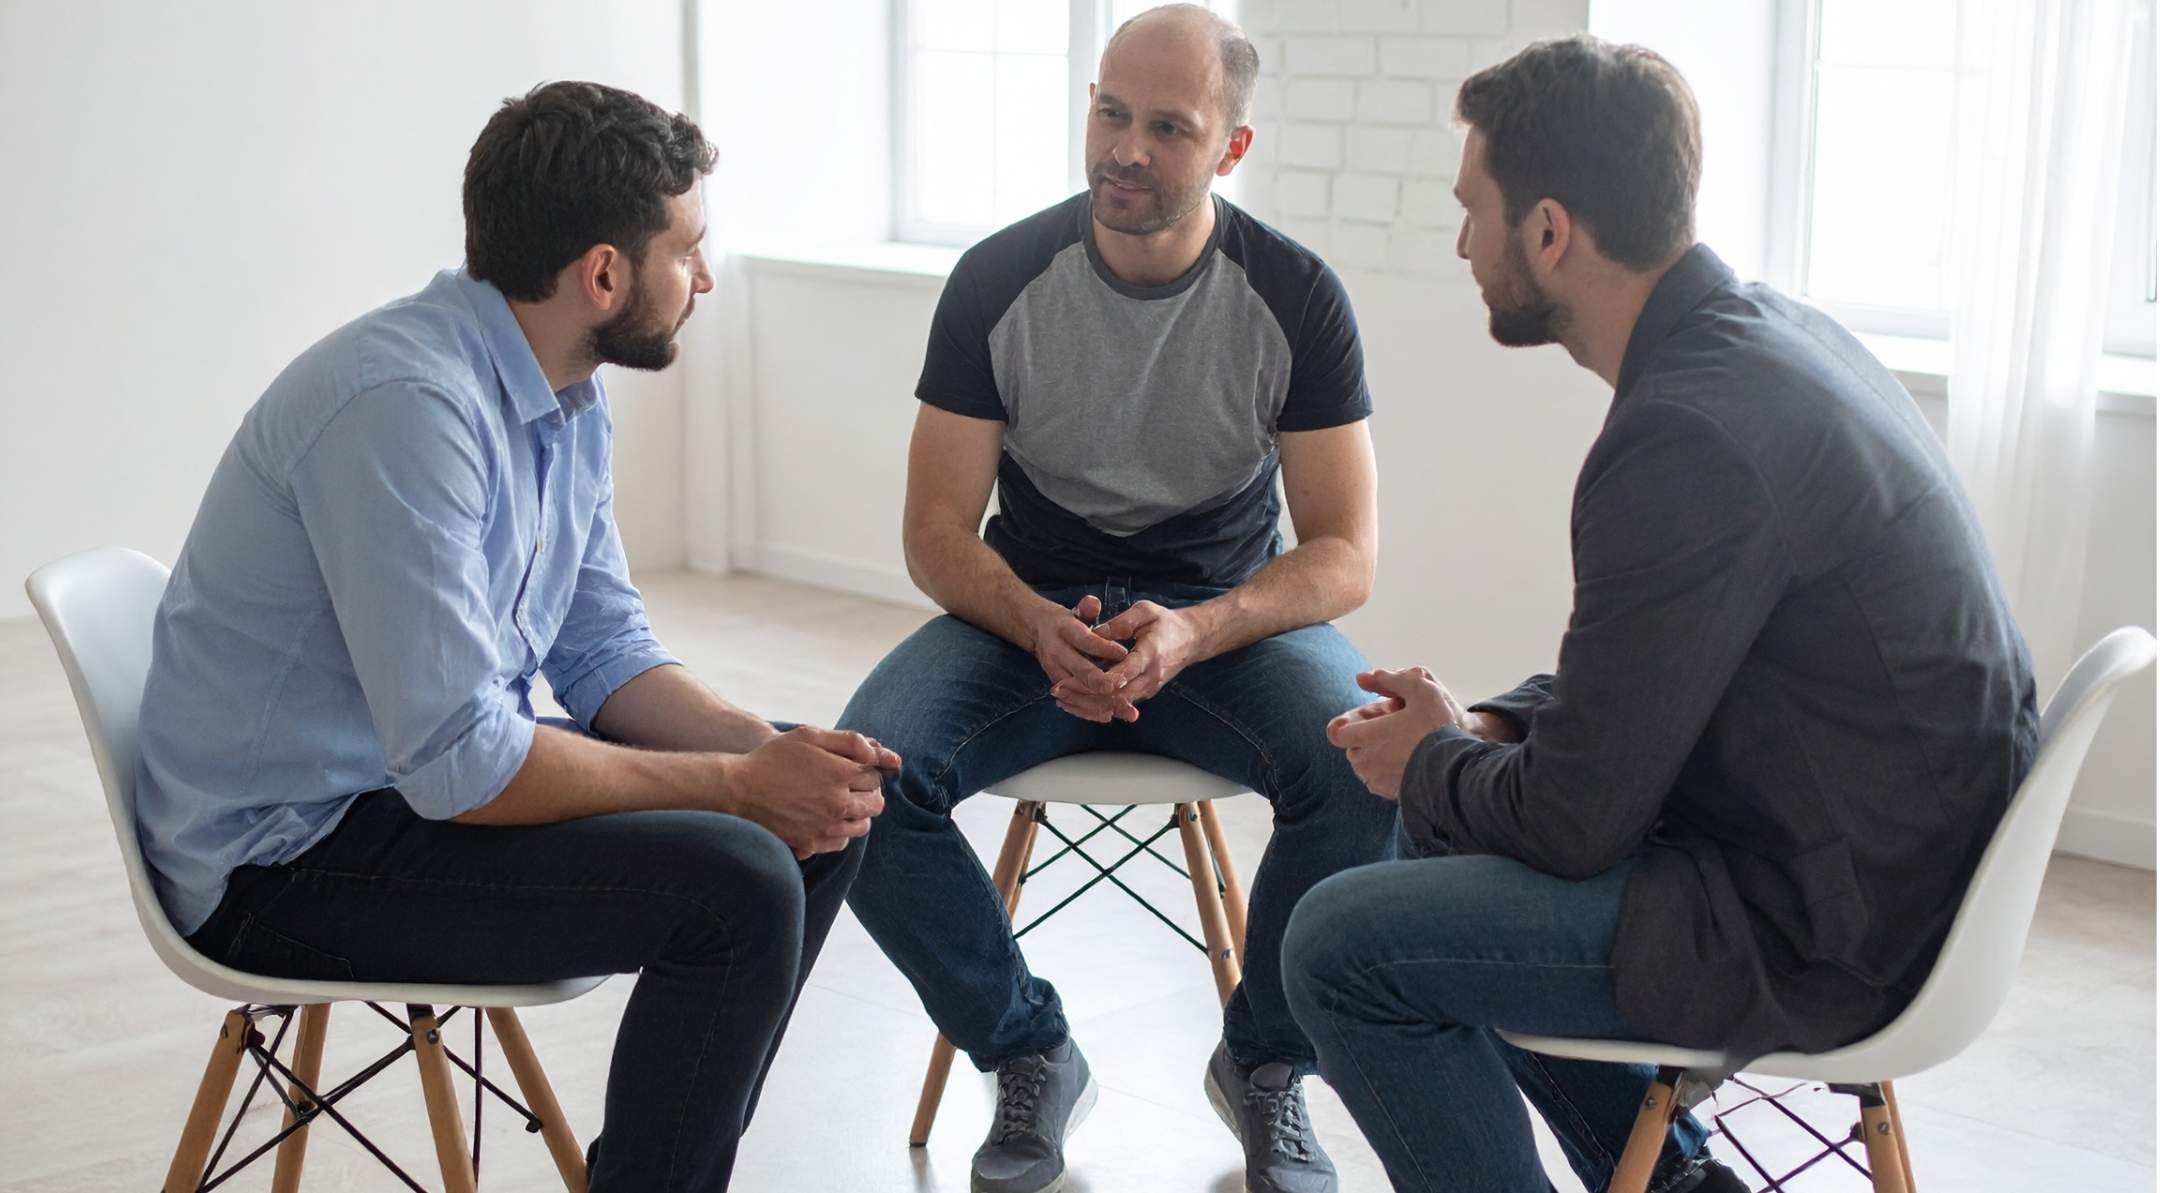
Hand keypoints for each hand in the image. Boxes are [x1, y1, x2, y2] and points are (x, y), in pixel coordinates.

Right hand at [720, 726, 899, 857]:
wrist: (739, 789)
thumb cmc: (773, 758)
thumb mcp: (809, 736)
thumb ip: (848, 741)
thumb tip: (878, 755)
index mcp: (841, 773)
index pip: (875, 776)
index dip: (867, 771)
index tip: (853, 769)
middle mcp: (839, 802)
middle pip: (875, 803)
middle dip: (868, 793)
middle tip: (852, 787)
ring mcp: (826, 825)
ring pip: (863, 825)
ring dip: (858, 813)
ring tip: (841, 803)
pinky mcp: (812, 843)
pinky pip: (842, 842)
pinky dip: (841, 832)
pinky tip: (828, 820)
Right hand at [1027, 594, 1131, 721]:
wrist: (1037, 631)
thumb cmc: (1068, 622)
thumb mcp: (1077, 610)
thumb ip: (1086, 607)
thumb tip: (1092, 603)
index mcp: (1064, 631)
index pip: (1085, 641)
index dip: (1104, 648)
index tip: (1124, 653)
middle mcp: (1057, 653)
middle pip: (1080, 671)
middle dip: (1103, 681)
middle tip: (1123, 684)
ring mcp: (1055, 672)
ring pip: (1078, 691)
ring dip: (1100, 701)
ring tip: (1124, 706)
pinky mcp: (1058, 685)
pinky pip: (1074, 702)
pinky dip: (1091, 711)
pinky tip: (1110, 715)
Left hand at [1052, 600, 1200, 722]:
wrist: (1192, 639)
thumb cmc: (1166, 623)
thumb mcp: (1145, 611)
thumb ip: (1121, 622)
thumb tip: (1096, 634)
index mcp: (1150, 654)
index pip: (1123, 674)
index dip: (1096, 680)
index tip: (1071, 678)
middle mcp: (1150, 677)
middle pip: (1115, 697)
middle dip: (1084, 697)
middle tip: (1057, 690)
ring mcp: (1147, 688)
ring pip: (1115, 706)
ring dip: (1087, 705)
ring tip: (1061, 699)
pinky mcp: (1143, 692)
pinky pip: (1119, 705)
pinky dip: (1097, 706)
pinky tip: (1076, 702)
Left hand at [1325, 667, 1468, 799]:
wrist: (1459, 773)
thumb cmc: (1439, 729)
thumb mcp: (1421, 690)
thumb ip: (1391, 679)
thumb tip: (1363, 677)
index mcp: (1367, 736)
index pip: (1336, 731)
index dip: (1351, 721)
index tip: (1373, 716)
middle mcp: (1367, 761)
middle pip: (1353, 746)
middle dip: (1368, 735)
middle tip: (1397, 726)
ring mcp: (1378, 781)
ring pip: (1367, 764)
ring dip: (1378, 753)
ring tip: (1406, 743)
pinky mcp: (1391, 796)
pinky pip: (1381, 780)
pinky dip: (1389, 770)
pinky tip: (1412, 760)